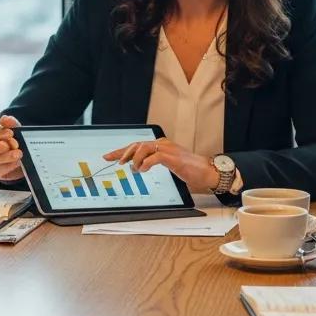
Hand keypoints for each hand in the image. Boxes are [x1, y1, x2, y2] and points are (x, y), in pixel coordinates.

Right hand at [0, 115, 23, 181]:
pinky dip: (8, 165)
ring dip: (5, 156)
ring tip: (18, 153)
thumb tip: (5, 119)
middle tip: (13, 143)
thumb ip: (11, 123)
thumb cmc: (16, 142)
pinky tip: (17, 162)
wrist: (25, 159)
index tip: (9, 132)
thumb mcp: (16, 130)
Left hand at [103, 139, 218, 190]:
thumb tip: (137, 168)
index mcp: (161, 145)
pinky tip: (142, 170)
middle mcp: (163, 144)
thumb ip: (153, 162)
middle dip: (123, 152)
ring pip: (144, 148)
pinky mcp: (173, 157)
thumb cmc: (189, 169)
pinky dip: (146, 163)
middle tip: (114, 161)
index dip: (121, 150)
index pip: (137, 145)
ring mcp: (168, 149)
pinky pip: (155, 157)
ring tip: (134, 169)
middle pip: (137, 144)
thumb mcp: (168, 164)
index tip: (109, 156)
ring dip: (135, 159)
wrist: (206, 171)